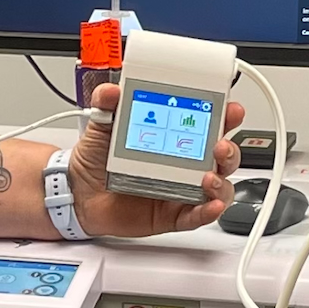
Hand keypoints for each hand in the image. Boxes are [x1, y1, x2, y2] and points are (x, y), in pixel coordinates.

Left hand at [67, 82, 243, 236]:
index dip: (225, 115)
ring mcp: (182, 190)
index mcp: (174, 138)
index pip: (208, 124)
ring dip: (222, 181)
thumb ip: (106, 106)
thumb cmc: (97, 161)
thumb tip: (111, 91)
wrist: (78, 194)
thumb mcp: (101, 128)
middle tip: (220, 144)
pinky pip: (198, 215)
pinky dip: (209, 211)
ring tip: (209, 177)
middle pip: (222, 156)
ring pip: (219, 186)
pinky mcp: (174, 215)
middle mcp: (184, 163)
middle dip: (229, 148)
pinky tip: (211, 204)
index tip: (230, 108)